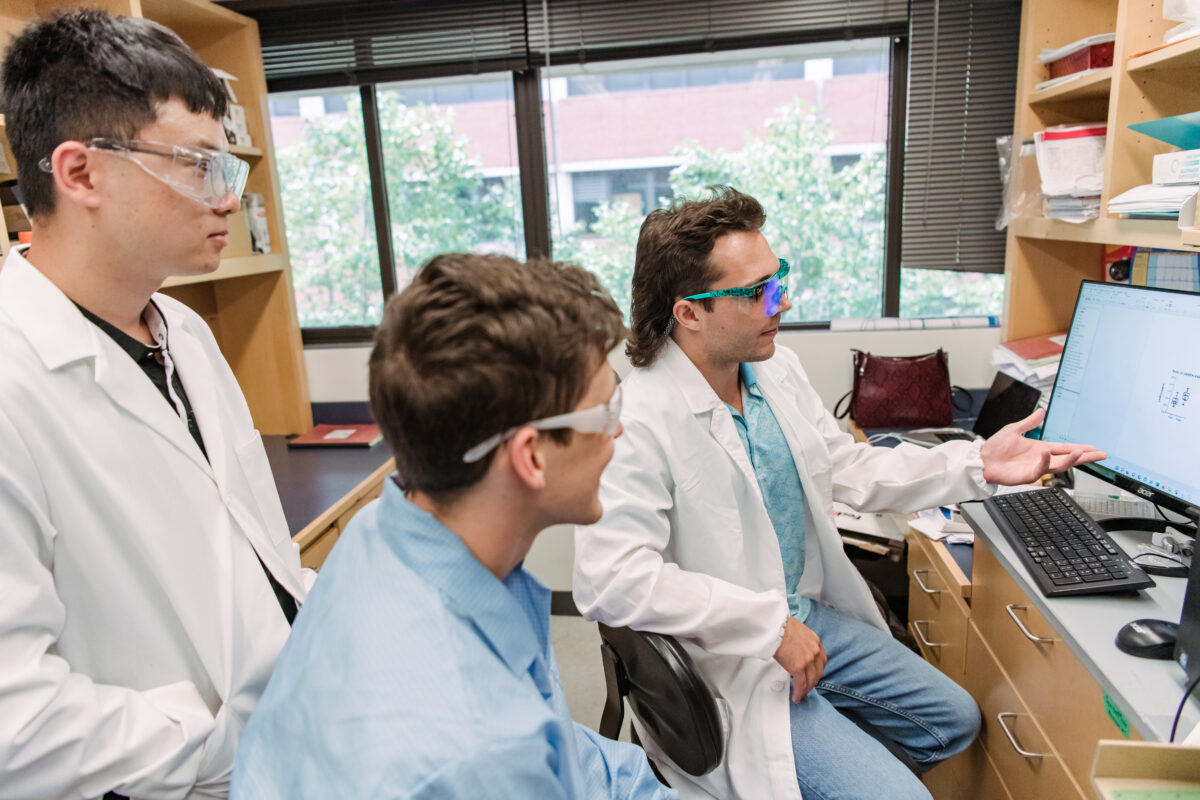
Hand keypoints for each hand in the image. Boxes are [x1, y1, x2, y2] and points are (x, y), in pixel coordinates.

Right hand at [773, 616, 825, 701]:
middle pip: (818, 673)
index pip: (821, 661)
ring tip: (801, 694)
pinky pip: (801, 684)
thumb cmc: (780, 625)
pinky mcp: (799, 667)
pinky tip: (796, 697)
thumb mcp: (797, 630)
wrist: (774, 625)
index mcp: (815, 641)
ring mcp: (808, 660)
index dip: (816, 671)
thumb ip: (801, 642)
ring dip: (806, 690)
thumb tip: (794, 649)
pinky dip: (800, 693)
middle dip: (812, 682)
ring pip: (811, 681)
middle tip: (807, 687)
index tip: (812, 676)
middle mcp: (814, 651)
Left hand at [980, 408, 1106, 484]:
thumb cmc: (995, 448)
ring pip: (1058, 465)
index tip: (1094, 448)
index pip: (1064, 448)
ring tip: (1081, 453)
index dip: (1080, 448)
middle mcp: (1041, 458)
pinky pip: (1039, 468)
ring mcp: (1035, 467)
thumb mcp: (1014, 430)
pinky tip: (1047, 453)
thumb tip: (1041, 411)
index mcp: (1040, 448)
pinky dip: (1045, 461)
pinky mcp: (1027, 475)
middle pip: (1068, 458)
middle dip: (1085, 457)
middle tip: (1101, 455)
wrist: (981, 460)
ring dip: (1070, 459)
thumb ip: (1029, 422)